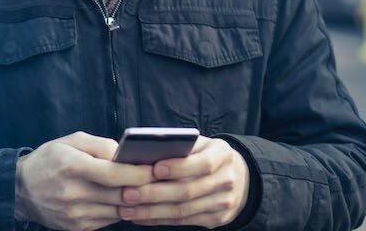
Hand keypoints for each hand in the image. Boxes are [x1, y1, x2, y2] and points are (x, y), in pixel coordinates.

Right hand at [15, 131, 153, 230]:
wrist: (21, 189)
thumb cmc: (50, 159)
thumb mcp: (72, 141)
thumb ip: (101, 145)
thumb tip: (127, 155)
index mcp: (73, 167)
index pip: (114, 174)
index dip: (138, 173)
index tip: (154, 168)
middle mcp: (73, 193)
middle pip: (120, 195)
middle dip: (142, 187)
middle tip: (157, 179)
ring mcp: (75, 214)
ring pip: (118, 210)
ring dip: (132, 201)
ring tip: (142, 188)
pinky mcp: (77, 227)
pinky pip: (108, 220)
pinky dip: (118, 209)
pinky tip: (120, 198)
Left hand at [118, 136, 249, 227]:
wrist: (238, 177)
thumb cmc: (207, 154)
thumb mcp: (200, 144)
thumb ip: (179, 146)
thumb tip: (144, 153)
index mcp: (222, 154)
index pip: (202, 163)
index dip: (177, 167)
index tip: (153, 169)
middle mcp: (226, 180)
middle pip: (187, 191)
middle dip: (154, 194)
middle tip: (127, 193)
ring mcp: (223, 202)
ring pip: (182, 210)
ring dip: (151, 211)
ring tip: (126, 208)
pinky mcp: (216, 219)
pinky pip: (183, 221)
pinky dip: (159, 220)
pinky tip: (140, 216)